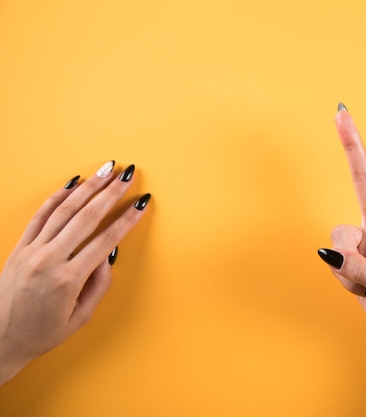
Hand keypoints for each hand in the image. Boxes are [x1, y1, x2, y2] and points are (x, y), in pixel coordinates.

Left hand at [0, 161, 150, 384]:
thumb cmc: (40, 333)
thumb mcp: (80, 318)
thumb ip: (99, 285)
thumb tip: (108, 256)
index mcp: (68, 279)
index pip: (106, 240)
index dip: (127, 220)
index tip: (141, 204)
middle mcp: (48, 260)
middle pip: (86, 217)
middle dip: (111, 193)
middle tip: (127, 175)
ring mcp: (31, 251)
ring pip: (64, 210)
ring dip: (88, 187)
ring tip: (105, 170)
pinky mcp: (19, 247)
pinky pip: (40, 215)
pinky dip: (57, 197)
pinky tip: (73, 184)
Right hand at [319, 105, 365, 416]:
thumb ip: (363, 268)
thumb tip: (331, 253)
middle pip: (362, 177)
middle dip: (351, 144)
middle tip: (340, 110)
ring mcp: (364, 240)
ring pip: (337, 237)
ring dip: (346, 265)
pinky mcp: (351, 258)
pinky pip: (334, 260)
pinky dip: (344, 278)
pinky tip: (362, 288)